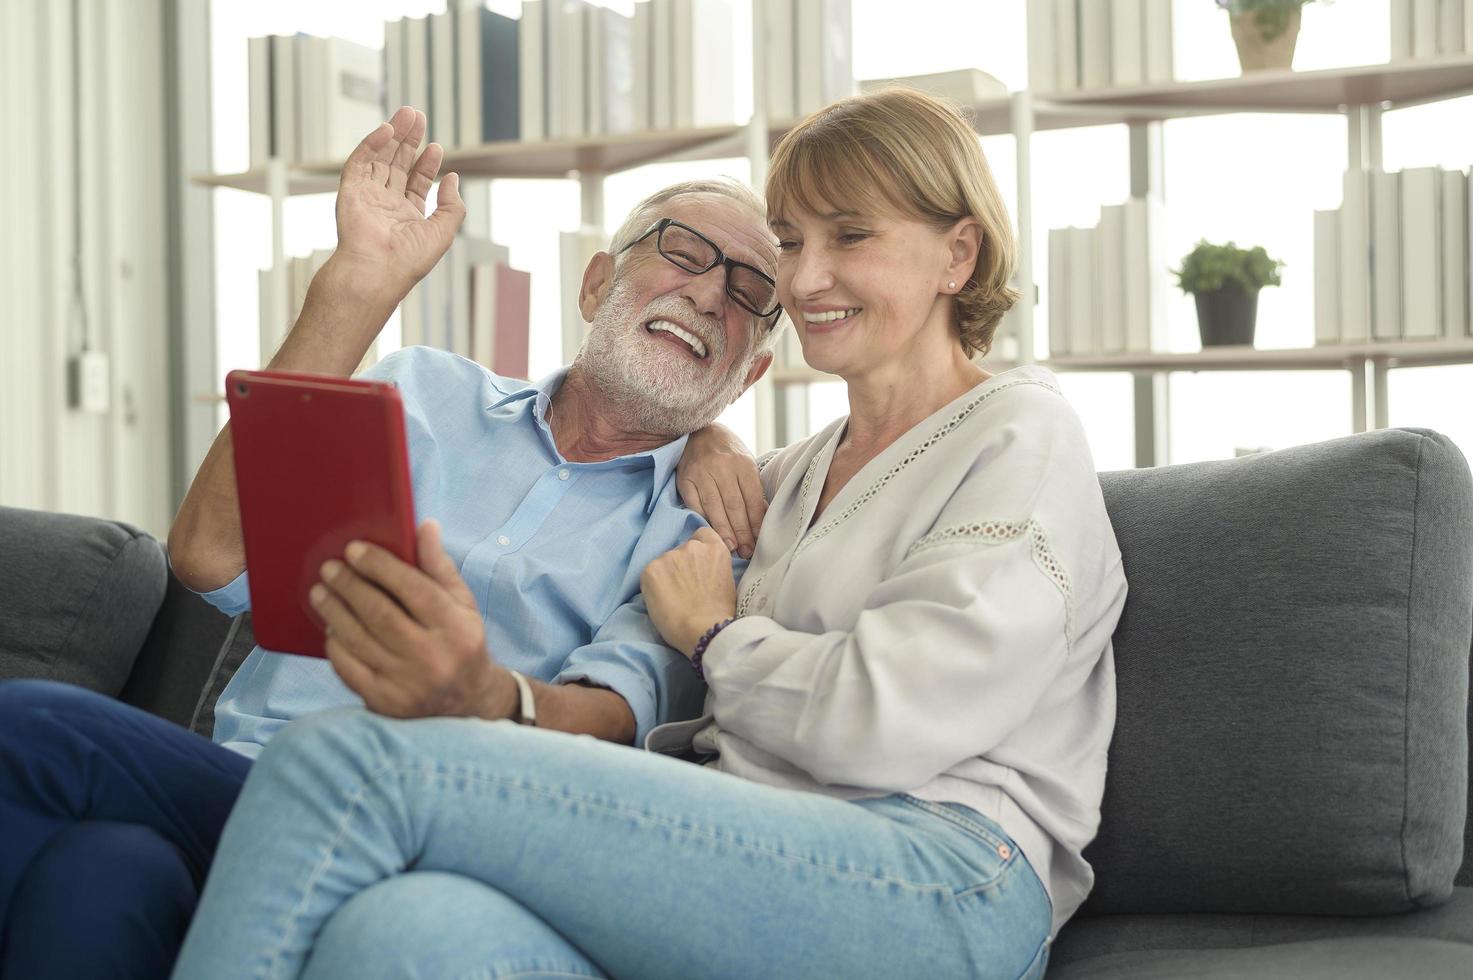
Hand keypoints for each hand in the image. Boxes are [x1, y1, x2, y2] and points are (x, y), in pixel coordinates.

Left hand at [311, 519, 516, 720]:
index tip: (354, 549)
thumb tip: (425, 526)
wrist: (466, 702)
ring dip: (334, 610)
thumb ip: (440, 566)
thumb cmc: (460, 642)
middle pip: (379, 613)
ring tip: (320, 591)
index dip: (379, 565)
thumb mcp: (462, 604)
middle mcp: (432, 658)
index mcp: (456, 628)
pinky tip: (332, 626)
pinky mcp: (384, 702)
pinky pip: (348, 667)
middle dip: (349, 585)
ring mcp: (406, 684)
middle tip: (330, 568)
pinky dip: (336, 643)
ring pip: (358, 639)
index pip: (412, 588)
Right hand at [332, 106, 465, 298]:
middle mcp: (385, 204)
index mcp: (406, 215)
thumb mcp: (443, 231)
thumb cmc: (410, 259)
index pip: (416, 182)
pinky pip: (359, 162)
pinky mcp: (349, 191)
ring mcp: (366, 196)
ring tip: (407, 114)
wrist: (378, 271)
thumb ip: (453, 205)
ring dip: (392, 135)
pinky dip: (371, 144)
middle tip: (417, 116)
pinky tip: (387, 130)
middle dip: (408, 140)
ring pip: (379, 158)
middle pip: (397, 164)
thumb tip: (454, 178)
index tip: (436, 147)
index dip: (426, 164)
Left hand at [639, 528, 738, 657]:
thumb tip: (700, 571)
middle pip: (681, 549)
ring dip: (667, 575)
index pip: (702, 534)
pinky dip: (653, 586)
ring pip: (664, 562)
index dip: (698, 548)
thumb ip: (712, 566)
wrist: (704, 630)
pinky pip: (650, 575)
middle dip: (681, 565)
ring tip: (673, 598)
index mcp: (715, 549)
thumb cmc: (719, 614)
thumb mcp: (727, 581)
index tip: (696, 563)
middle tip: (684, 588)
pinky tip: (662, 601)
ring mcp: (670, 556)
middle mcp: (692, 546)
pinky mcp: (651, 569)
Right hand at [676, 423, 765, 558]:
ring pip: (714, 507)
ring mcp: (702, 472)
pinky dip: (704, 520)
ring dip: (723, 531)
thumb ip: (752, 489)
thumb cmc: (728, 452)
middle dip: (742, 533)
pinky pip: (695, 504)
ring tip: (730, 548)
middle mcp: (723, 467)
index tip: (758, 542)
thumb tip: (760, 521)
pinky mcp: (685, 479)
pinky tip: (710, 533)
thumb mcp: (745, 463)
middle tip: (746, 552)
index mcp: (743, 463)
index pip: (752, 499)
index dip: (756, 524)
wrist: (700, 432)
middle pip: (734, 506)